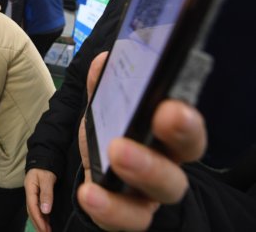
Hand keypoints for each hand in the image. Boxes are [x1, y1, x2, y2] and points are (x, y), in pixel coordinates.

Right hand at [25, 168, 56, 231]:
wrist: (44, 156)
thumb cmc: (45, 166)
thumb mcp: (46, 178)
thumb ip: (46, 194)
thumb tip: (45, 210)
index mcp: (30, 189)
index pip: (33, 208)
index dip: (38, 219)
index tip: (45, 229)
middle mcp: (30, 193)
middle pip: (32, 211)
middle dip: (38, 224)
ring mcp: (33, 193)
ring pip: (34, 210)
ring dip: (39, 221)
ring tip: (46, 231)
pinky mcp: (38, 194)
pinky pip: (38, 207)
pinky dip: (42, 216)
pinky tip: (47, 221)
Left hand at [77, 52, 206, 230]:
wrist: (100, 181)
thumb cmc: (111, 141)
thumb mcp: (104, 114)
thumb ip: (103, 91)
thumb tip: (103, 61)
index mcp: (165, 140)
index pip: (187, 133)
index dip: (184, 123)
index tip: (170, 107)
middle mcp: (164, 170)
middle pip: (176, 171)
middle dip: (159, 155)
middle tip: (134, 138)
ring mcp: (147, 197)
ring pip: (156, 197)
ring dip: (137, 177)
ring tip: (113, 157)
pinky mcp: (127, 216)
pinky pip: (124, 219)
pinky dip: (107, 208)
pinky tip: (89, 192)